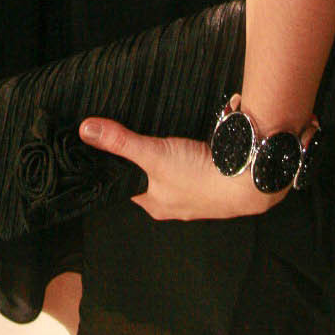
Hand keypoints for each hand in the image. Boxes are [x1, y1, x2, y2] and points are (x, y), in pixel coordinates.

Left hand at [79, 118, 285, 221]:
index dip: (115, 166)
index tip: (103, 147)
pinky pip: (193, 166)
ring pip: (171, 171)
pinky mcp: (213, 180)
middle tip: (130, 133)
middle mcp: (173, 203)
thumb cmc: (199, 176)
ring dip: (166, 155)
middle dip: (141, 158)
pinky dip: (188, 153)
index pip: (125, 185)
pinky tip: (187, 139)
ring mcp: (195, 193)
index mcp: (154, 204)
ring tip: (156, 132)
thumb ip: (121, 143)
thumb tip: (86, 130)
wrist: (248, 181)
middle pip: (148, 177)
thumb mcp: (154, 155)